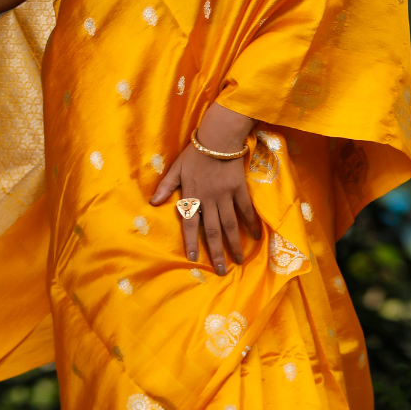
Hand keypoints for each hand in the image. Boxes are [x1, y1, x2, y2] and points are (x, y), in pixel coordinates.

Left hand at [150, 104, 259, 274]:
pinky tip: (256, 237)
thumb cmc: (195, 153)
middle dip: (216, 252)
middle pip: (212, 231)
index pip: (189, 224)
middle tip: (221, 271)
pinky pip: (246, 210)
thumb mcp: (176, 168)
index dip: (191, 242)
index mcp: (192, 196)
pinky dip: (252, 223)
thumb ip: (166, 186)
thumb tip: (153, 202)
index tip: (194, 259)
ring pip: (230, 225)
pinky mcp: (239, 190)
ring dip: (234, 244)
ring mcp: (226, 196)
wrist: (218, 138)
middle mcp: (209, 200)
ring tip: (238, 261)